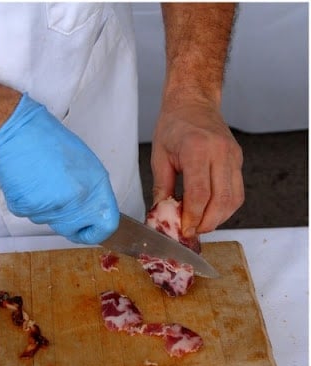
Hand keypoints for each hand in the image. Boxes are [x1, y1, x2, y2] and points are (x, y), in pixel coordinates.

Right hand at [0, 93, 118, 243]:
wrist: (17, 133)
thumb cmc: (50, 141)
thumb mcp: (86, 164)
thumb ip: (93, 192)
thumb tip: (94, 211)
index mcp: (93, 188)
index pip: (105, 227)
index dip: (97, 231)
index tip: (91, 229)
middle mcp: (73, 202)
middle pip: (74, 231)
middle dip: (71, 223)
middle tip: (63, 202)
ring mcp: (48, 209)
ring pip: (51, 221)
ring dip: (50, 209)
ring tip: (44, 182)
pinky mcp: (25, 209)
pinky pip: (32, 214)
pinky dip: (32, 203)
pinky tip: (31, 183)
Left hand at [151, 99, 243, 236]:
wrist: (193, 103)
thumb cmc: (173, 126)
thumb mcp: (159, 157)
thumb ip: (161, 188)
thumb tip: (160, 215)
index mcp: (197, 150)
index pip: (200, 194)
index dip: (192, 217)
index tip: (184, 230)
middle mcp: (220, 153)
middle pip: (222, 201)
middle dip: (207, 223)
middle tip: (192, 232)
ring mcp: (233, 156)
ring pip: (234, 199)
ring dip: (218, 218)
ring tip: (199, 224)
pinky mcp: (238, 160)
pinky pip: (237, 192)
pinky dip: (225, 207)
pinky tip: (209, 212)